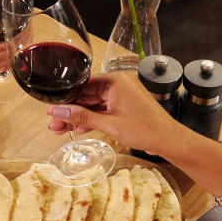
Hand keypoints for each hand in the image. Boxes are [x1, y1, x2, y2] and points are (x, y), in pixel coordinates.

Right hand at [46, 73, 183, 151]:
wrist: (169, 140)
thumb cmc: (146, 129)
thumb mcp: (110, 124)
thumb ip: (83, 117)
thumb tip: (59, 112)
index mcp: (116, 80)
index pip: (83, 85)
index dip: (66, 98)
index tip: (52, 110)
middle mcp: (118, 83)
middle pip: (86, 94)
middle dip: (70, 110)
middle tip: (54, 124)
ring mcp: (122, 94)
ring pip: (93, 103)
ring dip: (79, 116)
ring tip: (62, 130)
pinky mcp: (124, 104)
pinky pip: (103, 108)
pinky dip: (92, 118)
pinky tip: (79, 129)